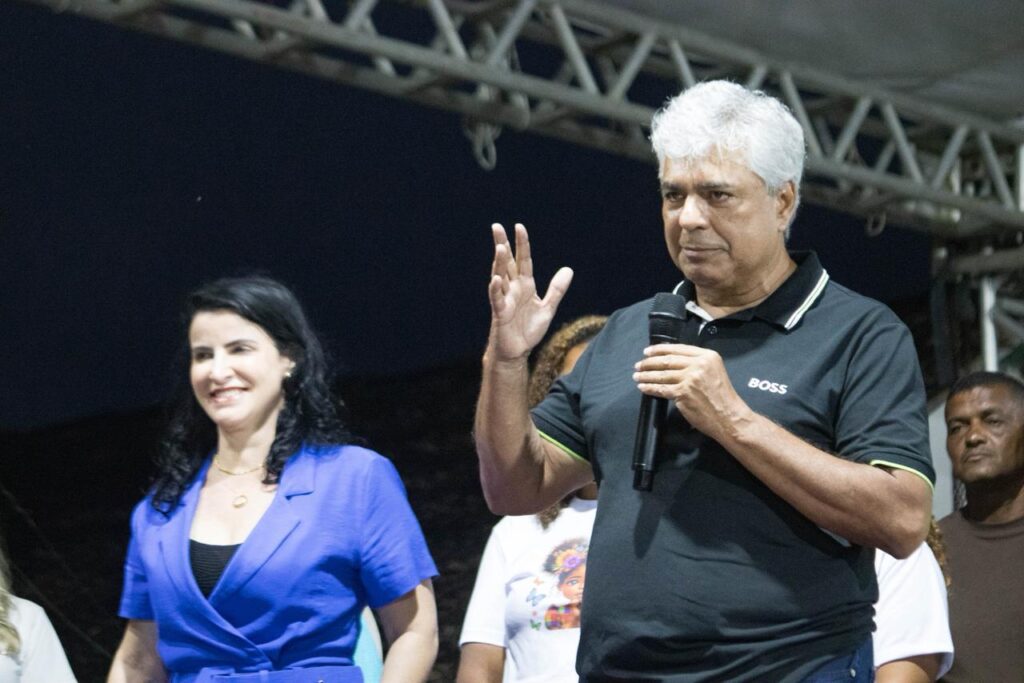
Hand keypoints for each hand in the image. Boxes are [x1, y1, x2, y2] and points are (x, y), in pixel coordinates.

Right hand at [487, 223, 572, 361]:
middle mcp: (513, 289)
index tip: (519, 227)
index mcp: (525, 285)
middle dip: (502, 245)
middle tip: (496, 226)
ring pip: (500, 277)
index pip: (523, 260)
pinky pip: (497, 299)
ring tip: (500, 248)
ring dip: (499, 263)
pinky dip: (496, 289)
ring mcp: (505, 300)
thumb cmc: (528, 330)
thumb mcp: (548, 308)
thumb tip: (568, 269)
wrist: (517, 352)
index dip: (522, 244)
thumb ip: (556, 290)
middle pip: (507, 263)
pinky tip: (496, 279)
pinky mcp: (500, 313)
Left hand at [633, 344, 750, 438]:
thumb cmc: (722, 396)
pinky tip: (642, 387)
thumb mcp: (714, 371)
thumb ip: (696, 364)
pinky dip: (650, 387)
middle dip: (649, 362)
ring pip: (662, 374)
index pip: (678, 349)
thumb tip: (672, 362)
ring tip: (637, 376)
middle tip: (638, 365)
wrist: (729, 416)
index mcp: (707, 356)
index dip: (659, 349)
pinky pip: (661, 388)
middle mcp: (698, 364)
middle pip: (667, 360)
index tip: (648, 352)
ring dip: (646, 375)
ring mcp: (690, 378)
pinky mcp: (683, 393)